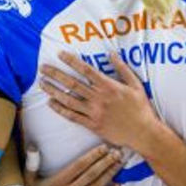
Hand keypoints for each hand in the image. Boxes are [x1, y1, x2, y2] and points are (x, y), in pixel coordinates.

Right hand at [24, 144, 121, 185]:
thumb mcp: (28, 182)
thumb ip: (31, 163)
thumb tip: (32, 146)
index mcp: (57, 182)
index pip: (78, 166)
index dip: (92, 156)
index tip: (103, 147)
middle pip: (91, 175)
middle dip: (105, 162)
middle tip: (117, 153)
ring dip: (109, 174)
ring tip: (119, 164)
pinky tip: (117, 185)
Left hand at [40, 52, 158, 150]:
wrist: (143, 132)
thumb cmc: (141, 107)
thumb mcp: (135, 84)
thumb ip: (122, 68)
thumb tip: (111, 54)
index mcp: (108, 86)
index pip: (86, 70)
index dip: (71, 61)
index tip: (60, 54)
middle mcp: (98, 98)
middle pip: (72, 83)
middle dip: (55, 74)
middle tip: (42, 68)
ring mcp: (94, 112)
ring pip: (69, 100)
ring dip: (54, 91)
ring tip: (42, 84)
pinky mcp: (92, 125)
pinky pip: (73, 116)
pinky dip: (60, 109)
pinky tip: (51, 103)